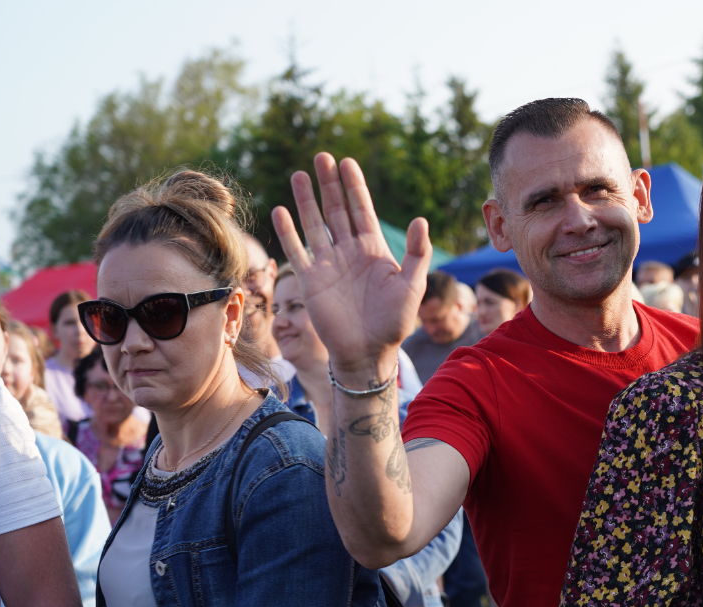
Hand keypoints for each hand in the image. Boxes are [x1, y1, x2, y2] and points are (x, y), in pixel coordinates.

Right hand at [271, 153, 431, 380]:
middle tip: (322, 157)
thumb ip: (418, 253)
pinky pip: (297, 251)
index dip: (354, 187)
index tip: (347, 162)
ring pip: (315, 225)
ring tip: (300, 174)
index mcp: (374, 250)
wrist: (368, 353)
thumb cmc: (394, 322)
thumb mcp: (413, 285)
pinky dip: (288, 232)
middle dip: (329, 185)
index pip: (362, 210)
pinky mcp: (310, 281)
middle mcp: (349, 252)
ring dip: (307, 201)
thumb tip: (421, 219)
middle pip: (337, 210)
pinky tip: (281, 210)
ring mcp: (328, 265)